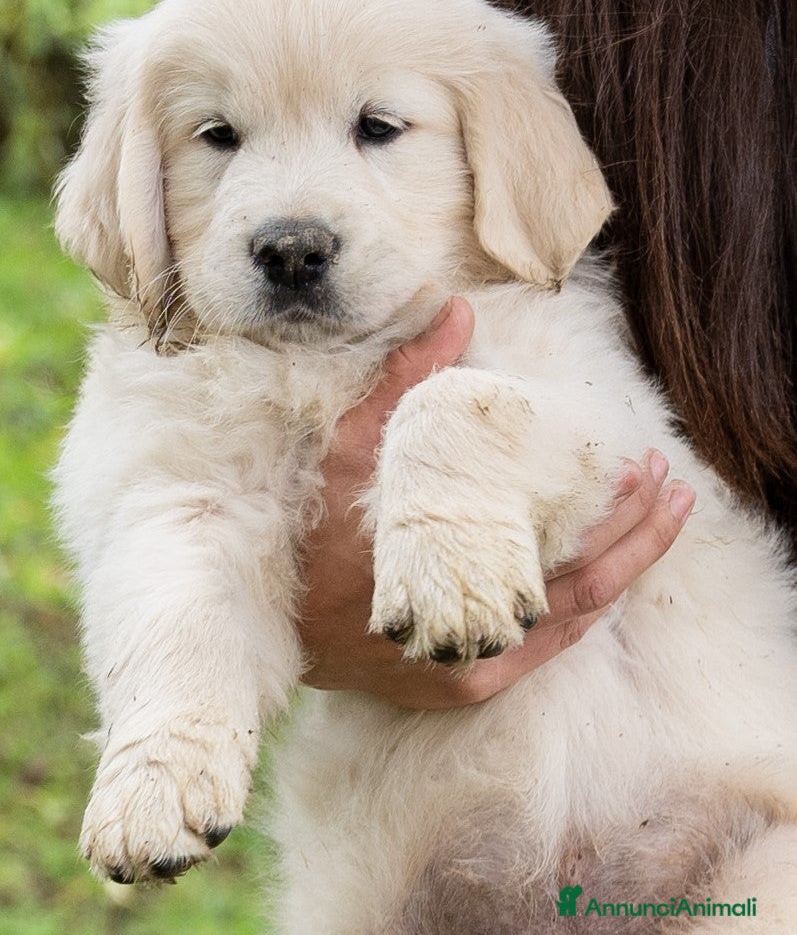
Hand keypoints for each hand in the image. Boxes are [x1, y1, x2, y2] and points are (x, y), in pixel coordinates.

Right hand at [298, 297, 695, 709]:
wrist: (290, 628)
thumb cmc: (320, 537)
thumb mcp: (353, 451)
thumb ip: (407, 383)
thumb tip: (457, 312)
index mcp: (458, 568)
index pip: (571, 550)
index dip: (621, 514)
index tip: (646, 467)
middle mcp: (480, 629)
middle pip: (591, 587)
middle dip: (640, 533)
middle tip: (668, 484)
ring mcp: (483, 662)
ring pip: (580, 618)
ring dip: (629, 565)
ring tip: (665, 516)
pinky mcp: (476, 682)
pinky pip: (551, 645)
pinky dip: (590, 605)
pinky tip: (617, 571)